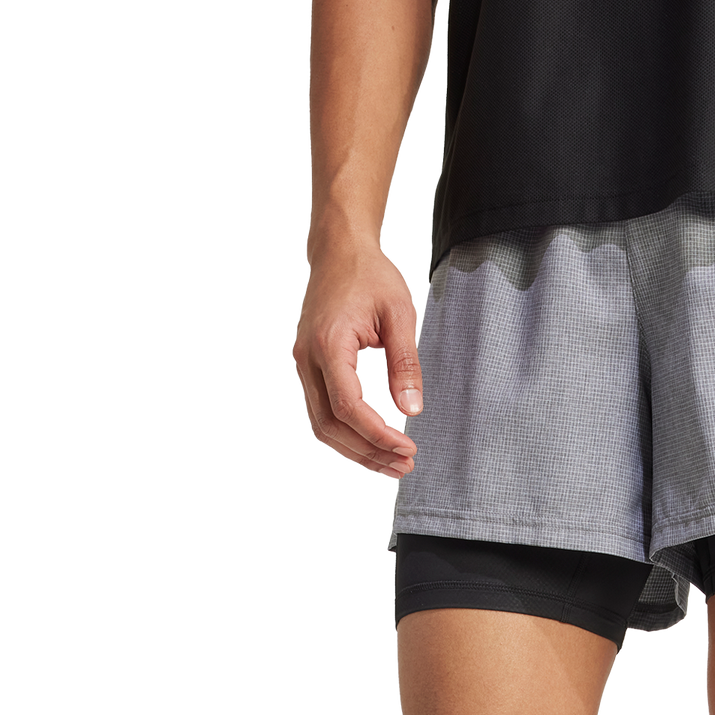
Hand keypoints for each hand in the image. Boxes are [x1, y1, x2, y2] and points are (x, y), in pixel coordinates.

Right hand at [291, 237, 422, 480]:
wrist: (340, 250)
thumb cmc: (370, 275)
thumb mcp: (399, 315)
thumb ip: (405, 364)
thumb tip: (411, 410)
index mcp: (329, 344)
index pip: (349, 407)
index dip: (378, 435)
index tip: (407, 448)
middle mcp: (307, 359)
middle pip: (330, 425)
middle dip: (368, 451)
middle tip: (403, 465)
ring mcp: (303, 365)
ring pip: (321, 425)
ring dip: (355, 450)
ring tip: (391, 463)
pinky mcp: (308, 367)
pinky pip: (321, 412)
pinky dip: (345, 434)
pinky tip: (371, 443)